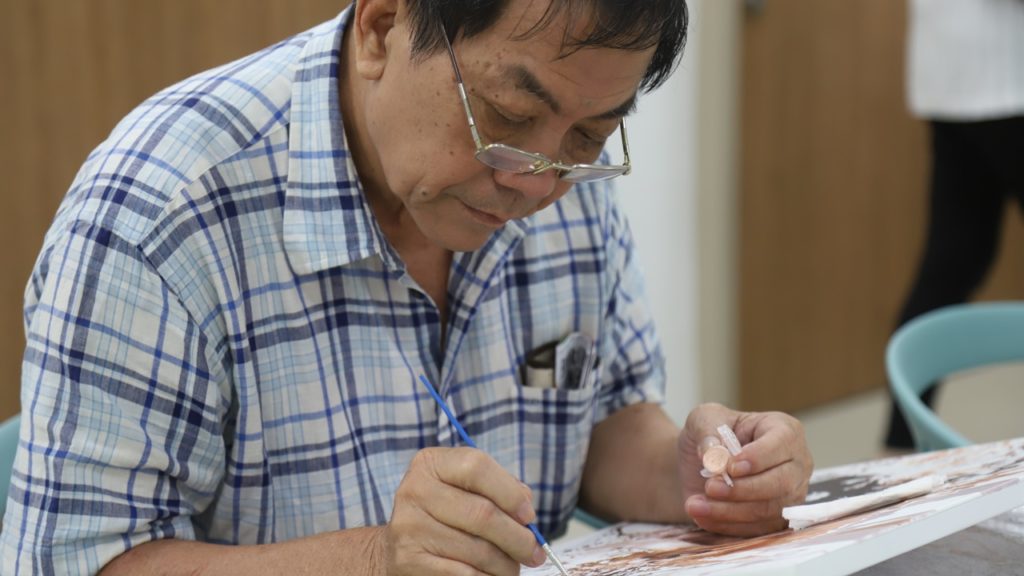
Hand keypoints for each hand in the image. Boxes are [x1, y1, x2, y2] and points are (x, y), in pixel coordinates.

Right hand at [382, 447, 545, 575]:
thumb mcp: (464, 489)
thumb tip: (525, 507)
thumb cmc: (444, 514)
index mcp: (430, 463)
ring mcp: (409, 526)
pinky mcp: (409, 560)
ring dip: (506, 564)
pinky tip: (492, 575)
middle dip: (517, 538)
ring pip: (477, 550)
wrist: (398, 547)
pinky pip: (464, 574)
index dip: (510, 493)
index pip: (477, 467)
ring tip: (513, 566)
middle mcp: (415, 490)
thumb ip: (497, 488)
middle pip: (481, 513)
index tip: (529, 516)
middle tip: (534, 552)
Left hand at [677, 403, 812, 535]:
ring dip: (730, 511)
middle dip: (742, 489)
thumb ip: (707, 430)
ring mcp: (790, 495)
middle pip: (781, 483)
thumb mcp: (703, 418)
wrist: (701, 463)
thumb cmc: (711, 433)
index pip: (781, 444)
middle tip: (709, 486)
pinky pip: (758, 530)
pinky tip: (702, 516)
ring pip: (769, 511)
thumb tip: (713, 454)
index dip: (757, 458)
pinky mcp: (777, 519)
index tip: (730, 467)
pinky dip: (727, 526)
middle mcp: (796, 464)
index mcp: (784, 431)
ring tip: (696, 505)